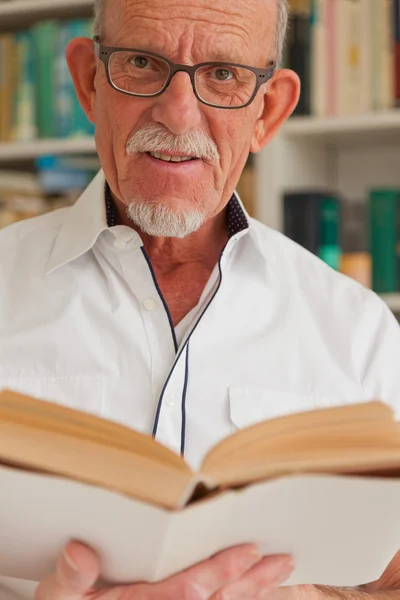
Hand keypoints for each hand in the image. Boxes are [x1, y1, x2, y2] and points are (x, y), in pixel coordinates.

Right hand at [35, 541, 293, 599]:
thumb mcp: (58, 597)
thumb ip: (68, 578)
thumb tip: (80, 553)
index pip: (185, 591)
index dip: (218, 571)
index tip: (246, 551)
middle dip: (249, 581)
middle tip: (280, 558)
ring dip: (253, 590)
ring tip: (280, 570)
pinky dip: (241, 597)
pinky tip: (257, 587)